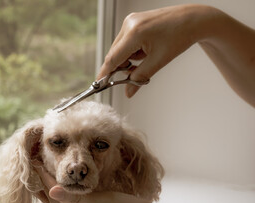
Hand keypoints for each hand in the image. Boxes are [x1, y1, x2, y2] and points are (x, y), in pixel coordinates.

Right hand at [97, 4, 213, 97]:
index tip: (99, 85)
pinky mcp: (133, 21)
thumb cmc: (179, 37)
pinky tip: (146, 50)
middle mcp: (129, 24)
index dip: (105, 73)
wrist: (192, 20)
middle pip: (114, 54)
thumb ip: (140, 77)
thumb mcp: (158, 61)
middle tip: (131, 77)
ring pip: (120, 48)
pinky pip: (126, 41)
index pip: (113, 58)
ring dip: (128, 59)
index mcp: (134, 33)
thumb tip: (127, 92)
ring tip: (147, 58)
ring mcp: (130, 21)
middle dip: (121, 67)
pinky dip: (132, 51)